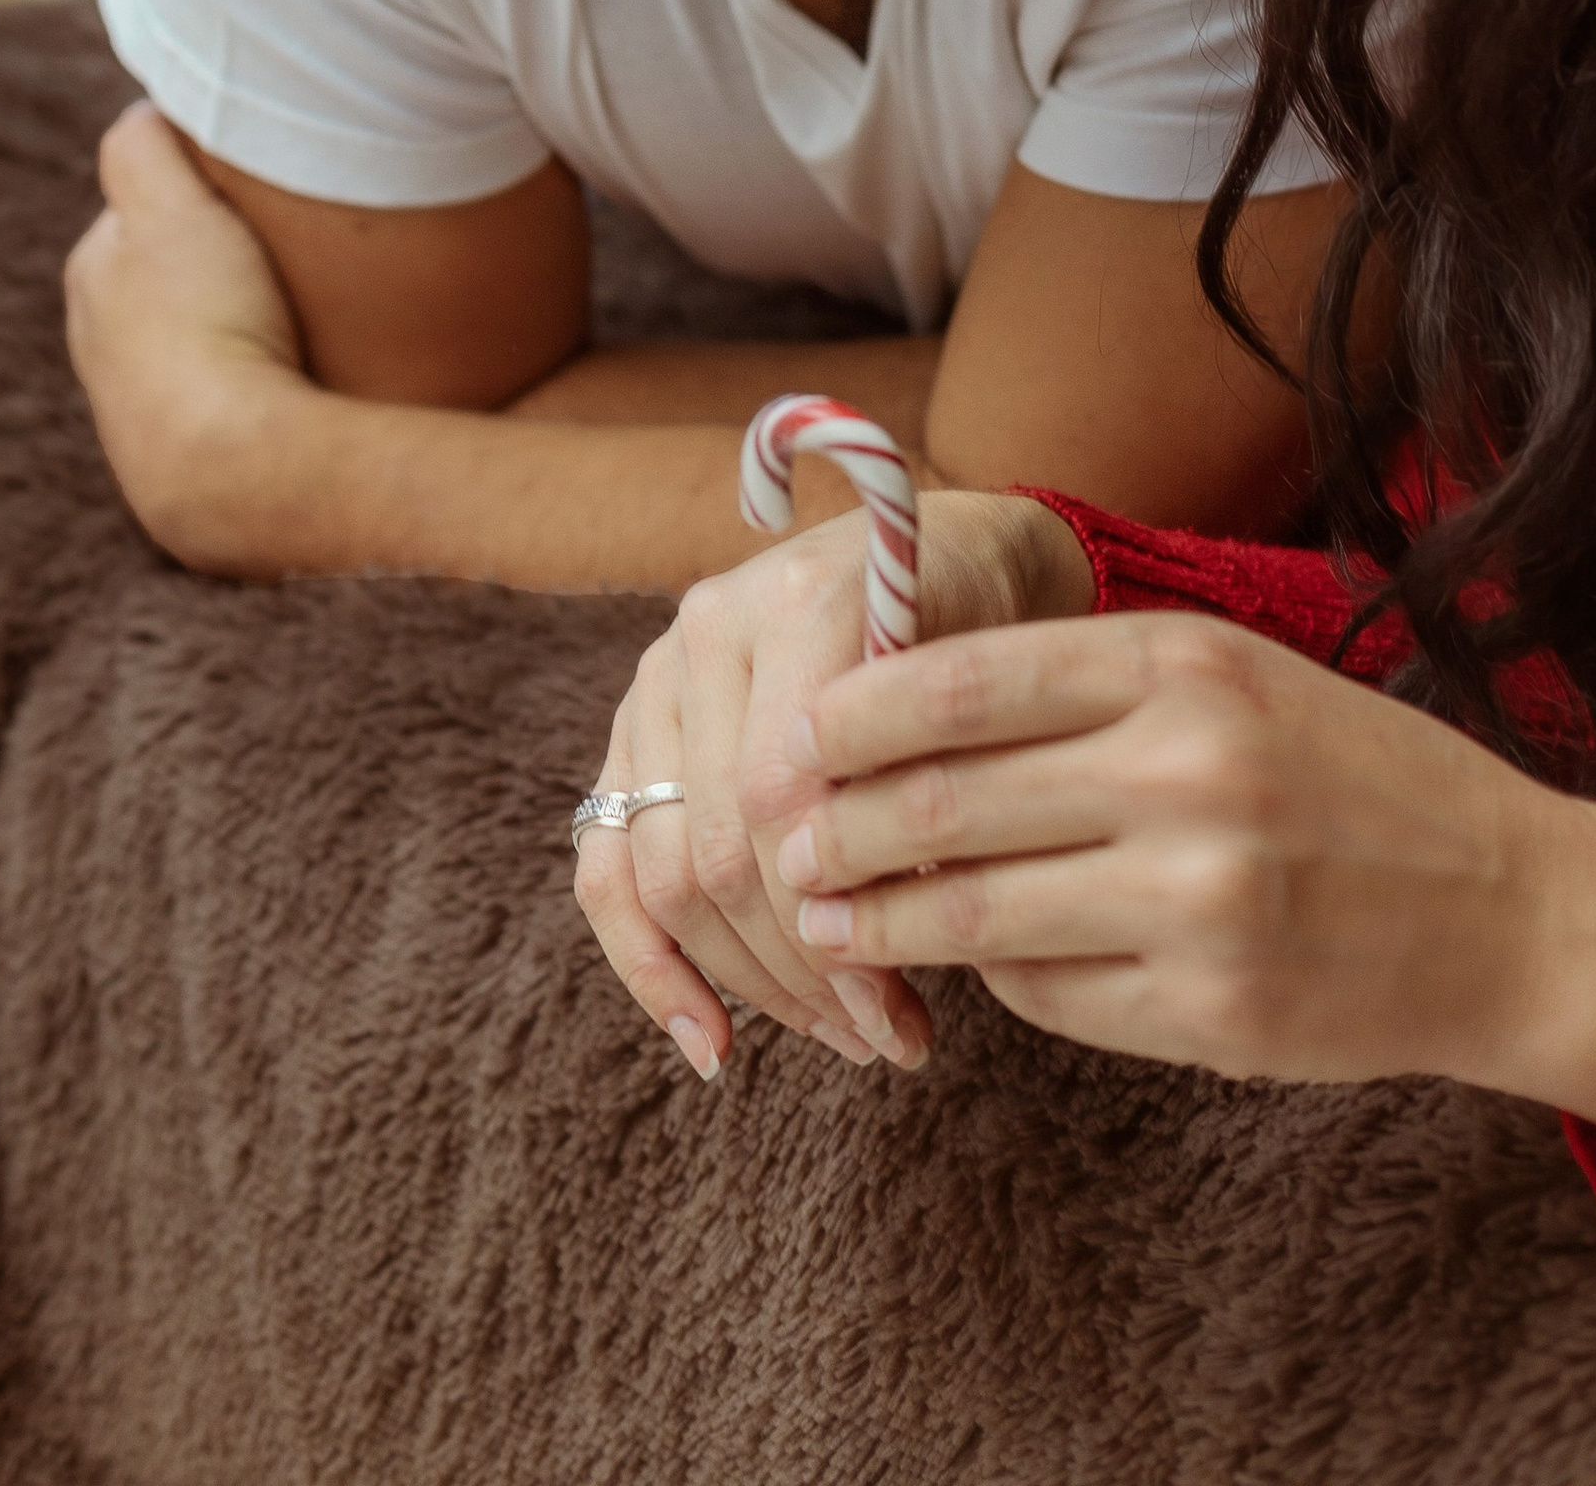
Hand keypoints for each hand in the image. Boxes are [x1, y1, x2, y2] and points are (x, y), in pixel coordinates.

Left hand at [65, 103, 311, 563]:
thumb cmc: (210, 325)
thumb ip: (146, 144)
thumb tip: (150, 113)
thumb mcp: (170, 207)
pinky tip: (294, 384)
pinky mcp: (183, 472)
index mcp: (93, 274)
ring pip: (197, 340)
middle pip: (170, 274)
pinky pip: (223, 403)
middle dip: (217, 258)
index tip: (260, 187)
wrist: (238, 473)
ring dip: (237, 324)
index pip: (145, 203)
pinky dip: (250, 383)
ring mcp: (139, 417)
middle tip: (291, 252)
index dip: (203, 185)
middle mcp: (99, 346)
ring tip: (301, 321)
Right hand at [574, 489, 1087, 1083]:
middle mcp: (707, 630)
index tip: (904, 1015)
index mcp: (798, 603)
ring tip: (842, 1037)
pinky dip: (649, 966)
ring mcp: (658, 679)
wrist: (948, 551)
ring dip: (749, 983)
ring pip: (664, 872)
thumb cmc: (989, 627)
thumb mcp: (990, 685)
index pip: (780, 797)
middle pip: (720, 848)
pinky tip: (709, 1043)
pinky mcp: (632, 730)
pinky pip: (604, 865)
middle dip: (801, 972)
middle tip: (885, 1042)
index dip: (834, 925)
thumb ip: (932, 782)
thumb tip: (891, 932)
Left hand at [774, 609, 1595, 1139]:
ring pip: (979, 912)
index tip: (782, 734)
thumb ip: (1076, 691)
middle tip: (777, 844)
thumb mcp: (1221, 679)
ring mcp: (1200, 901)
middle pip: (947, 800)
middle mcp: (1184, 774)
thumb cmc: (1340, 773)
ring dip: (883, 920)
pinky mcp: (1213, 1012)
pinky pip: (1052, 994)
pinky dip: (997, 978)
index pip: (962, 679)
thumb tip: (892, 723)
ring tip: (825, 918)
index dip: (851, 712)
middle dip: (837, 827)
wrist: (1507, 910)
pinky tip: (971, 967)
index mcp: (1178, 666)